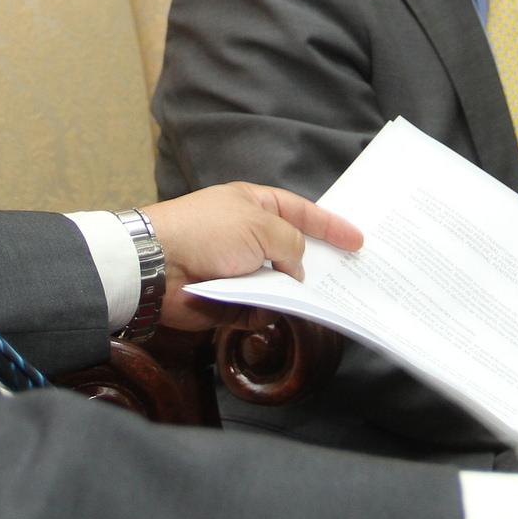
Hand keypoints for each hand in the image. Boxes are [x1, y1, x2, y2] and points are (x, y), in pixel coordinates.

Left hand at [144, 183, 363, 330]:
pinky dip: (264, 312)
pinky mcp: (227, 300)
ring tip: (313, 303)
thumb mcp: (261, 226)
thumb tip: (296, 270)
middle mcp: (248, 237)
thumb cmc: (207, 232)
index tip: (358, 240)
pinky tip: (269, 311)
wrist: (158, 266)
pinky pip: (258, 309)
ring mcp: (238, 270)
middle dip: (315, 267)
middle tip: (345, 282)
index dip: (331, 226)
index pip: (302, 213)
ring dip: (290, 293)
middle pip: (293, 253)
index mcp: (255, 206)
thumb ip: (291, 245)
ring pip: (279, 286)